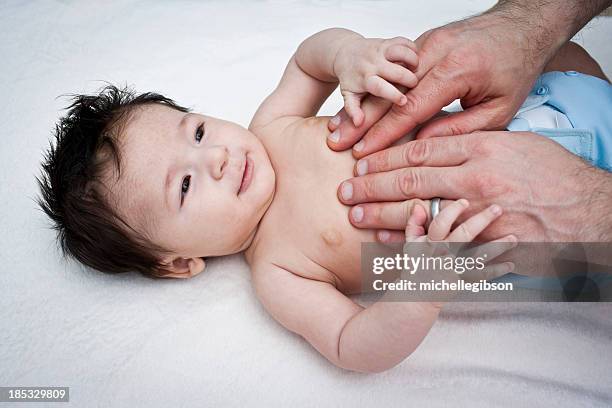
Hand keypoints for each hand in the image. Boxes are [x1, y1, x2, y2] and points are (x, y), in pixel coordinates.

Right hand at [327, 12, 551, 156]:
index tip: (363, 153)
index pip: (410, 109)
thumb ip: (460, 128)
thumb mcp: (500, 107)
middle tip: (336, 142)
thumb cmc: (515, 66)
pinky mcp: (422, 43)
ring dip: (361, 106)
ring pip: (385, 81)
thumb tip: (423, 145)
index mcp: (456, 69)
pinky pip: (393, 71)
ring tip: (337, 128)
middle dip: (359, 122)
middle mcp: (435, 52)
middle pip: (387, 93)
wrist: (522, 25)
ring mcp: (426, 44)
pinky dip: (375, 92)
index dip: (384, 135)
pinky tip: (359, 109)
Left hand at [332, 36, 417, 127]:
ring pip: (402, 51)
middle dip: (410, 79)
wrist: (345, 54)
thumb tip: (359, 123)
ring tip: (416, 70)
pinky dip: (413, 48)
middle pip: (397, 70)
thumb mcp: (348, 96)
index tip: (404, 102)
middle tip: (415, 85)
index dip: (393, 94)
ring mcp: (381, 50)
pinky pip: (404, 41)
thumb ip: (353, 110)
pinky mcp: (388, 41)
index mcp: (365, 79)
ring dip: (413, 60)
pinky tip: (415, 58)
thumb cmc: (350, 78)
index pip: (380, 87)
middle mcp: (373, 63)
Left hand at [338, 131, 611, 242]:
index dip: (386, 157)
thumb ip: (474, 144)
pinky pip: (440, 243)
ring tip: (355, 217)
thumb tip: (437, 143)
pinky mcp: (487, 242)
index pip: (420, 150)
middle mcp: (476, 178)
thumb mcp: (516, 144)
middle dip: (372, 185)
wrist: (590, 210)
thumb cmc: (554, 174)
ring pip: (420, 212)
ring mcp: (481, 212)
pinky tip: (387, 243)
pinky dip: (412, 242)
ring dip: (383, 215)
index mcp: (482, 148)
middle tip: (345, 191)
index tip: (362, 162)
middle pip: (411, 181)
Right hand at [404, 200, 515, 279]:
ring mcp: (453, 269)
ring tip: (514, 238)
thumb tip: (420, 206)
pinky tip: (510, 264)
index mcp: (430, 243)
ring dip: (497, 247)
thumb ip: (413, 224)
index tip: (465, 202)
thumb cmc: (416, 264)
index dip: (452, 211)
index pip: (440, 223)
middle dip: (482, 220)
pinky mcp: (461, 282)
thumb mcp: (410, 243)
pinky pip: (481, 276)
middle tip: (498, 209)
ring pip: (478, 256)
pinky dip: (496, 271)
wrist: (417, 294)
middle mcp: (443, 254)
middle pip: (464, 234)